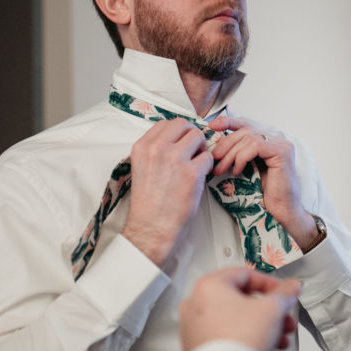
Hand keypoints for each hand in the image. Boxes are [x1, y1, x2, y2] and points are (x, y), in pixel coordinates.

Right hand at [122, 119, 213, 266]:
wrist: (151, 227)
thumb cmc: (148, 203)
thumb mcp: (142, 168)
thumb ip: (155, 151)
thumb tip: (176, 140)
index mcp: (142, 147)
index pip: (165, 123)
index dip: (178, 132)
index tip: (182, 142)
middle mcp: (157, 149)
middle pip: (183, 124)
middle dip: (191, 136)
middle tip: (192, 151)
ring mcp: (174, 159)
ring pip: (198, 136)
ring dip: (201, 149)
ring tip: (196, 164)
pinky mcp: (191, 173)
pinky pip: (209, 158)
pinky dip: (208, 167)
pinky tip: (200, 177)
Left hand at [180, 267, 301, 350]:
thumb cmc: (239, 339)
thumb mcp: (271, 310)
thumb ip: (284, 295)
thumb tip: (292, 287)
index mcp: (209, 285)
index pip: (245, 275)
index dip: (271, 285)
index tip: (285, 294)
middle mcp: (196, 304)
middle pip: (241, 301)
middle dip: (270, 313)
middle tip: (285, 322)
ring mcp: (194, 327)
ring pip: (235, 321)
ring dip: (261, 328)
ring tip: (279, 341)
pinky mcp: (197, 349)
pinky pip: (226, 337)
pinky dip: (245, 340)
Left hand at [207, 116, 317, 248]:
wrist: (281, 214)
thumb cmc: (264, 197)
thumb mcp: (246, 170)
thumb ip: (238, 155)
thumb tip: (215, 147)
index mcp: (269, 142)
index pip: (246, 125)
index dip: (228, 122)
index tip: (211, 126)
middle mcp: (277, 140)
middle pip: (245, 130)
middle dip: (225, 143)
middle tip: (214, 159)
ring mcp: (281, 145)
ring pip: (248, 137)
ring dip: (230, 153)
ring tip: (222, 169)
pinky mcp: (282, 153)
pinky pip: (256, 146)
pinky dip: (242, 157)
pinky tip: (238, 170)